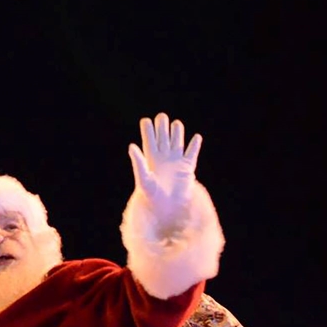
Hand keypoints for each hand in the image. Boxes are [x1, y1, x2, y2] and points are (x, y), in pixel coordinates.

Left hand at [128, 113, 202, 230]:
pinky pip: (192, 153)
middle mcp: (163, 157)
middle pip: (163, 137)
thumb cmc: (151, 196)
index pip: (149, 140)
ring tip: (176, 124)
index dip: (147, 130)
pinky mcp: (188, 167)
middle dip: (163, 126)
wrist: (167, 209)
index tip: (146, 120)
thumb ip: (138, 162)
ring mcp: (176, 161)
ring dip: (177, 132)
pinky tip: (196, 137)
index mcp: (151, 159)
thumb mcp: (143, 178)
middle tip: (162, 116)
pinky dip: (195, 145)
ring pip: (177, 142)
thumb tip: (131, 146)